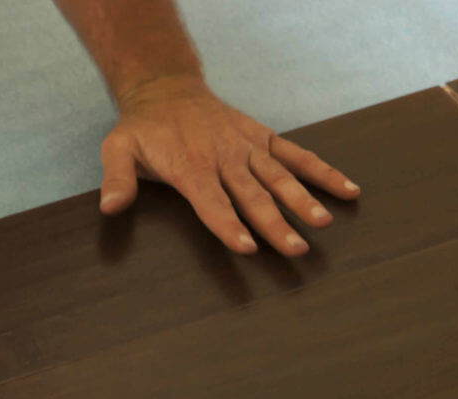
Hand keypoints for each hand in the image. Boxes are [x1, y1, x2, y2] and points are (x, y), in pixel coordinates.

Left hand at [97, 75, 360, 256]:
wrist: (167, 89)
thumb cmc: (142, 128)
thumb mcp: (117, 150)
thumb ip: (117, 179)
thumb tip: (110, 207)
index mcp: (191, 166)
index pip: (212, 202)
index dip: (228, 225)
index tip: (246, 246)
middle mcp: (224, 158)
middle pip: (253, 196)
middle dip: (275, 224)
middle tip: (295, 249)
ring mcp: (248, 148)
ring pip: (279, 177)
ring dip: (302, 200)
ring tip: (322, 223)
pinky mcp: (263, 139)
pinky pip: (297, 156)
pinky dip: (322, 172)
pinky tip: (347, 190)